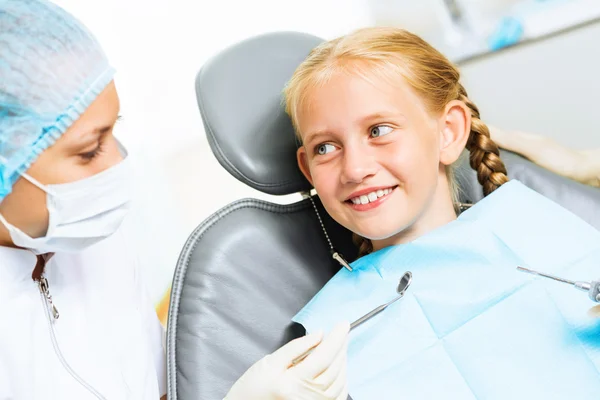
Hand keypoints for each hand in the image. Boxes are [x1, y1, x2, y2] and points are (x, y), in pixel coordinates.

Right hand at [225, 322, 349, 399]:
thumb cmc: (253, 387)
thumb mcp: (270, 362)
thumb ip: (296, 347)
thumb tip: (319, 335)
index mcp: (293, 383)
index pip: (323, 356)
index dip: (336, 338)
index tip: (343, 324)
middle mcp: (306, 398)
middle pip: (334, 368)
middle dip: (341, 347)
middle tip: (342, 332)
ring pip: (339, 382)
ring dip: (343, 361)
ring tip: (340, 346)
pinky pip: (338, 395)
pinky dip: (343, 379)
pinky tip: (339, 367)